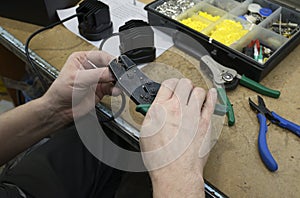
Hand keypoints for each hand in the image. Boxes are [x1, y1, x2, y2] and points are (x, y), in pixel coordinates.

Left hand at [42, 50, 118, 123]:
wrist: (60, 109)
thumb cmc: (61, 91)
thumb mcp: (78, 78)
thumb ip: (97, 74)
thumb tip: (112, 72)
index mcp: (82, 58)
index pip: (101, 55)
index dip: (110, 60)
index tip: (117, 65)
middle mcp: (91, 68)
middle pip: (108, 66)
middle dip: (115, 71)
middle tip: (119, 75)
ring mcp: (96, 79)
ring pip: (112, 77)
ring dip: (116, 81)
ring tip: (117, 83)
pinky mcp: (100, 90)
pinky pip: (112, 88)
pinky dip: (115, 89)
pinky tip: (115, 90)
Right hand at [139, 78, 216, 197]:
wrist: (175, 171)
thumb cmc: (160, 158)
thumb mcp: (146, 133)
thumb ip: (153, 116)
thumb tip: (156, 109)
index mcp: (160, 109)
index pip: (168, 84)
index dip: (171, 84)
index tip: (173, 86)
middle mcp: (176, 108)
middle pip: (184, 83)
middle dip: (184, 86)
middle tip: (184, 91)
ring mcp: (193, 114)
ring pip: (198, 91)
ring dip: (196, 92)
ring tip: (195, 96)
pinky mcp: (205, 122)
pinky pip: (211, 103)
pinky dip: (211, 96)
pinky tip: (211, 93)